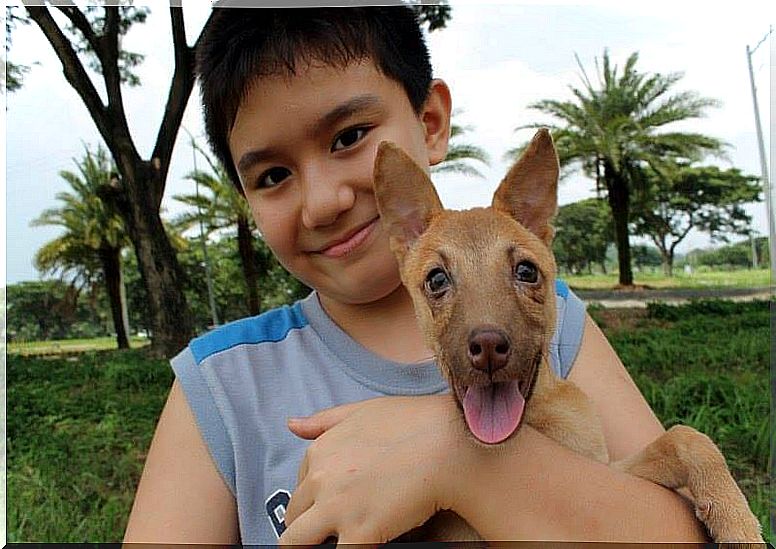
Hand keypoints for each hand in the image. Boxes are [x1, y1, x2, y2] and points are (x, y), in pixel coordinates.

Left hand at [278, 394, 465, 544]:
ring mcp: (337, 508)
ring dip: (311, 547)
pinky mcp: (360, 532)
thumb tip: (292, 424)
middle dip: (308, 530)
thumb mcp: (364, 411)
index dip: (316, 502)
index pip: (301, 488)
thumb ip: (325, 420)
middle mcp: (320, 479)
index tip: (334, 507)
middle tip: (335, 533)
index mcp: (320, 452)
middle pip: (293, 520)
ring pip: (296, 544)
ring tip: (337, 544)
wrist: (449, 442)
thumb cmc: (414, 422)